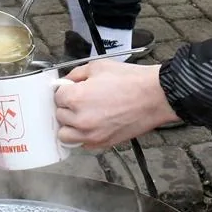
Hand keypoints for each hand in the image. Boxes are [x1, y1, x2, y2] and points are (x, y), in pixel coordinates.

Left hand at [55, 59, 179, 149]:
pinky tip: (94, 124)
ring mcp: (91, 135)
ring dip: (70, 125)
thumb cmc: (131, 81)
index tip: (73, 89)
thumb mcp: (99, 66)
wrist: (155, 96)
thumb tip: (67, 82)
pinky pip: (83, 144)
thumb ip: (77, 74)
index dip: (65, 91)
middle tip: (80, 100)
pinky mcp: (103, 143)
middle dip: (68, 107)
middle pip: (60, 116)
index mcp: (76, 98)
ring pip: (66, 135)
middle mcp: (80, 120)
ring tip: (82, 116)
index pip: (57, 97)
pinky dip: (84, 136)